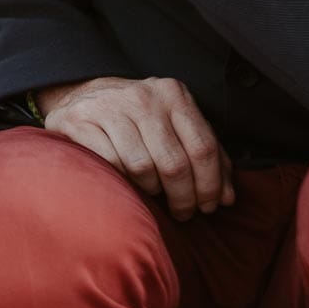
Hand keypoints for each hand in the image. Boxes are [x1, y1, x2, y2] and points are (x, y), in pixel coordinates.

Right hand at [38, 76, 234, 219]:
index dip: (210, 185)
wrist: (83, 96)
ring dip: (152, 190)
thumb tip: (227, 198)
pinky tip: (128, 183)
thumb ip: (208, 157)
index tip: (208, 206)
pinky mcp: (81, 122)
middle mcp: (144, 97)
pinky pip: (111, 165)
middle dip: (183, 197)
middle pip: (175, 163)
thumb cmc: (138, 119)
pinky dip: (123, 181)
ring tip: (154, 193)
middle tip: (183, 212)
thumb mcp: (177, 126)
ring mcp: (110, 108)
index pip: (203, 147)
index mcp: (174, 94)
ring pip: (143, 168)